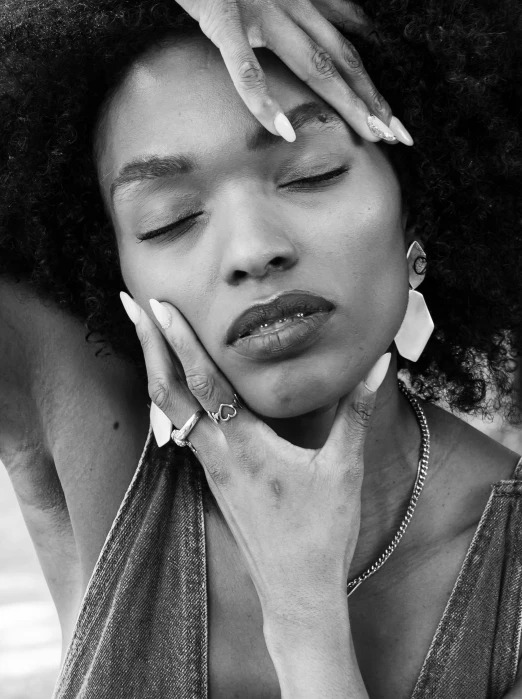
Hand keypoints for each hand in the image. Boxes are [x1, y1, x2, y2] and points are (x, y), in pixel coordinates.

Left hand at [121, 291, 391, 619]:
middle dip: (148, 344)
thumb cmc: (321, 532)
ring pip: (169, 409)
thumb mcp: (343, 467)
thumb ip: (356, 410)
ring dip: (155, 367)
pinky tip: (175, 383)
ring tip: (145, 332)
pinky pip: (181, 427)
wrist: (296, 591)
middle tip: (131, 301)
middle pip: (167, 391)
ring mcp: (211, 467)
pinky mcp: (214, 477)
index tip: (159, 305)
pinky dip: (170, 395)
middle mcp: (217, 454)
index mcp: (245, 447)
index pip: (204, 383)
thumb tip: (377, 362)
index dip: (181, 341)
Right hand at [123, 0, 411, 144]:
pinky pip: (245, 64)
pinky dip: (263, 100)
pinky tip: (282, 130)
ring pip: (312, 62)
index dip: (372, 84)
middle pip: (342, 60)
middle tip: (401, 138)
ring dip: (344, 100)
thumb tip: (343, 19)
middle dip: (374, 101)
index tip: (393, 118)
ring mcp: (258, 7)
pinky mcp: (220, 12)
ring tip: (369, 135)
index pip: (348, 44)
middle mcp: (289, 1)